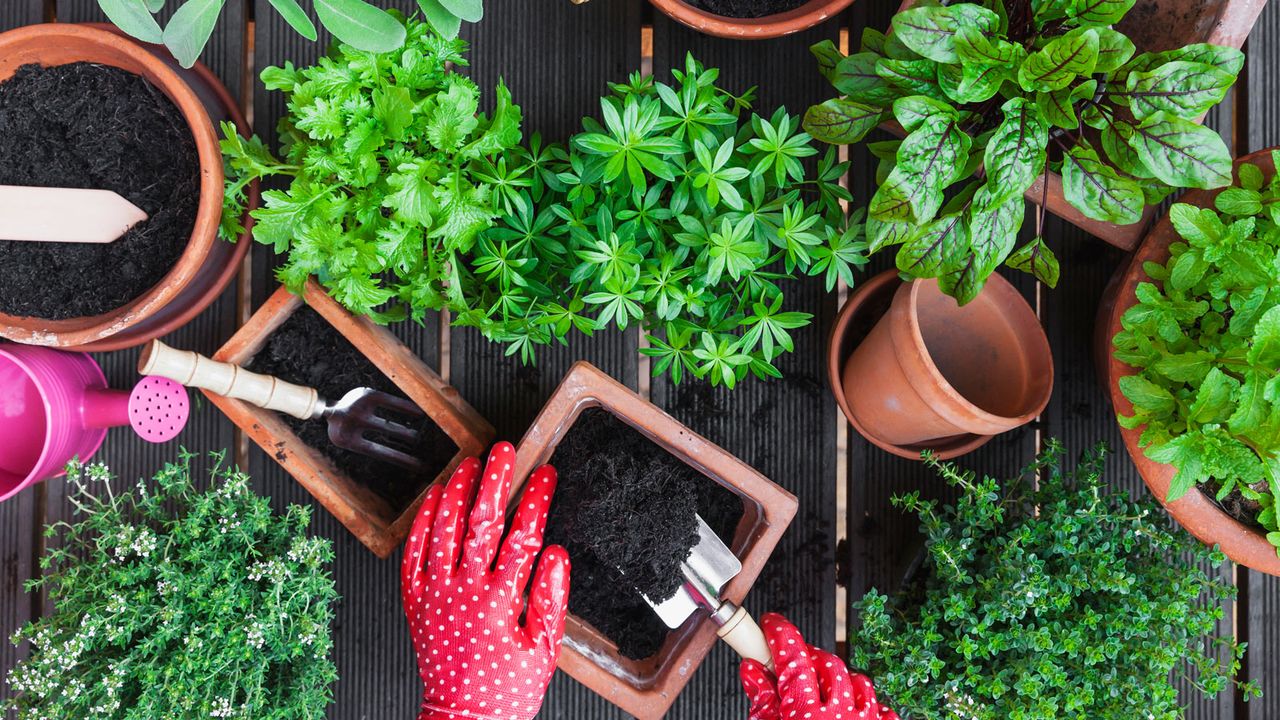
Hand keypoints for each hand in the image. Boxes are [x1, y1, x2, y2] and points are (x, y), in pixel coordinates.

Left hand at [401, 442, 569, 719]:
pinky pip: (413, 553)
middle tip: (502, 451)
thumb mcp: (544, 650)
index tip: (545, 475)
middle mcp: (464, 592)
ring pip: (443, 530)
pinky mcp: (415, 601)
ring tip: (468, 464)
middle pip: (479, 523)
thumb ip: (550, 598)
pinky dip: (422, 522)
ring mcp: (435, 594)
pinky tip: (433, 498)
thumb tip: (555, 553)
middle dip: (493, 481)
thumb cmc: (507, 689)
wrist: (464, 719)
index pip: (522, 536)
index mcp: (500, 601)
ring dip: (456, 492)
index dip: (535, 500)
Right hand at [740, 613, 898, 719]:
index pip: (792, 657)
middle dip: (808, 658)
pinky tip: (850, 709)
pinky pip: (881, 707)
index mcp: (804, 714)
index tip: (771, 623)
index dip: (779, 633)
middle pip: (827, 663)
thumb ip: (761, 699)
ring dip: (838, 679)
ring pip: (857, 681)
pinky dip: (866, 703)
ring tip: (822, 692)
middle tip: (792, 665)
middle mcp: (839, 716)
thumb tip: (752, 669)